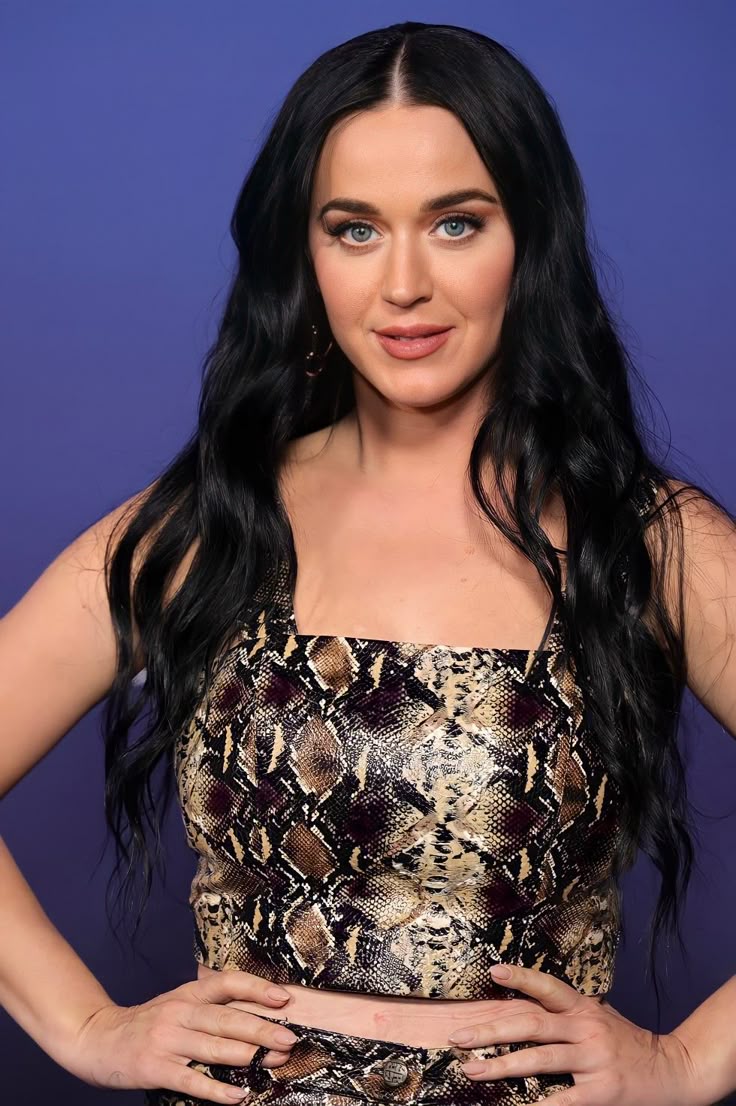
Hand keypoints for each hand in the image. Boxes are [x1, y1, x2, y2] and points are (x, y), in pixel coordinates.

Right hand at [68, 970, 297, 1103]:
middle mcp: (179, 1012)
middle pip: (227, 1018)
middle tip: (289, 1038)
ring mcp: (167, 1040)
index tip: (283, 998)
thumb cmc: (146, 1023)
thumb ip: (208, 1006)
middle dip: (262, 1029)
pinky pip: (192, 1080)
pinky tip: (238, 1095)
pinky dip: (217, 1090)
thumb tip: (254, 1013)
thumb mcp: (177, 1003)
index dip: (257, 989)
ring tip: (273, 1062)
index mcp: (188, 994)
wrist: (97, 1037)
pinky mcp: (155, 1068)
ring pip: (214, 1047)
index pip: (227, 983)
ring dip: (248, 1056)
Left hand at [447, 963, 703, 1105]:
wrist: (674, 1070)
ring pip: (538, 1059)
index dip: (521, 978)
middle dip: (491, 1030)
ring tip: (471, 1070)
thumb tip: (527, 1006)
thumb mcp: (600, 1018)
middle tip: (458, 1037)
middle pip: (530, 1024)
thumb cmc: (628, 1044)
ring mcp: (593, 1059)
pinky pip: (562, 1100)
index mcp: (584, 1008)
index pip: (547, 987)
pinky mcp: (600, 1091)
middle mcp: (586, 1028)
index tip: (493, 972)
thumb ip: (568, 1014)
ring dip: (500, 1065)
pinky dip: (536, 1105)